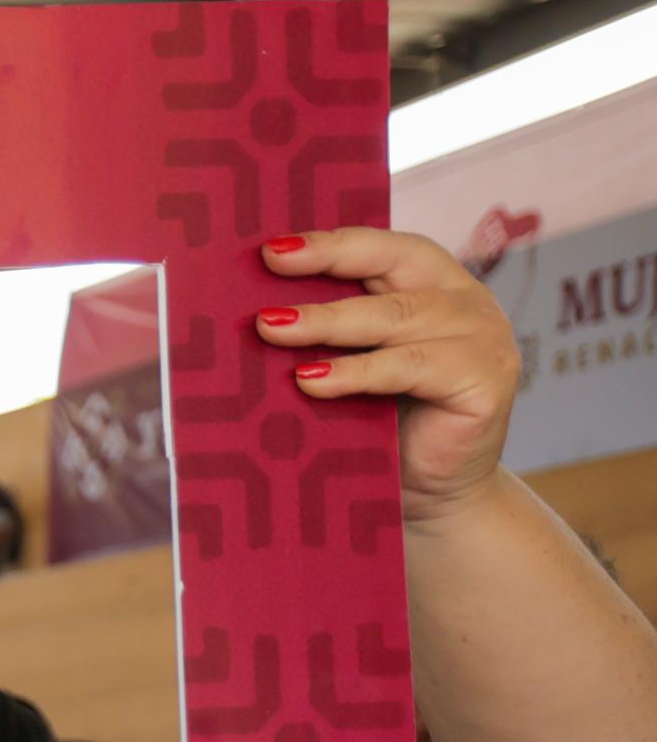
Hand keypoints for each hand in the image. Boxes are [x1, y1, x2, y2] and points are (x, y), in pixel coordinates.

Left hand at [258, 227, 518, 523]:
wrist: (430, 499)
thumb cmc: (382, 433)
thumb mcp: (352, 373)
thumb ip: (328, 339)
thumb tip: (253, 314)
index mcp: (435, 287)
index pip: (385, 248)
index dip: (332, 241)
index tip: (272, 245)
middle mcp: (465, 302)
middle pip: (394, 265)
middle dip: (327, 260)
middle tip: (271, 261)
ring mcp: (483, 337)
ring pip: (396, 316)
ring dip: (327, 321)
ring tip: (272, 327)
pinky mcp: (487, 379)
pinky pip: (410, 366)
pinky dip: (357, 372)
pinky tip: (310, 380)